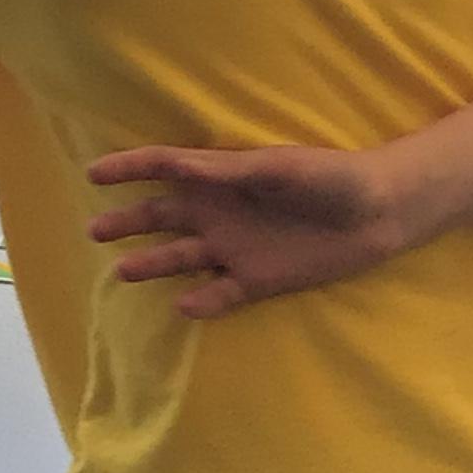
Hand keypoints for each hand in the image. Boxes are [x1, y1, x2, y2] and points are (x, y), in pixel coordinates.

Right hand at [85, 144, 404, 316]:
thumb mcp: (278, 168)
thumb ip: (227, 172)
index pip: (165, 168)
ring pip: (181, 258)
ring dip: (152, 263)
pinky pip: (220, 294)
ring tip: (123, 271)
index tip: (93, 173)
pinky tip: (182, 306)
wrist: (379, 214)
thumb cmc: (330, 177)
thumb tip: (175, 167)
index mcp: (222, 177)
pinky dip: (202, 301)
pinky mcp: (257, 281)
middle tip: (95, 230)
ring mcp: (236, 249)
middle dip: (127, 221)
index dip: (128, 169)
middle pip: (161, 217)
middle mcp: (220, 213)